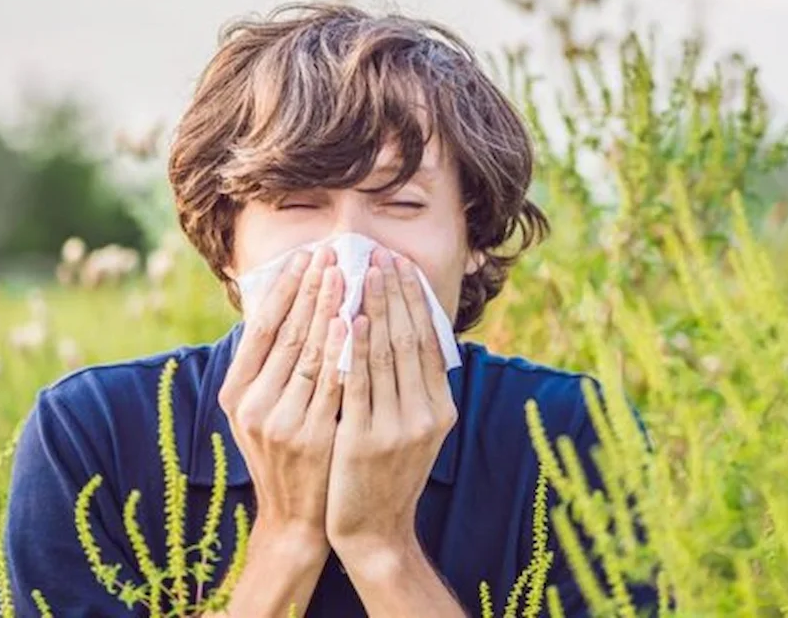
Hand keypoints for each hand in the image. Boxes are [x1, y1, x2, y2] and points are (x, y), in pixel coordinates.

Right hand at [218, 245, 345, 550]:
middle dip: (311, 289)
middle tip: (330, 253)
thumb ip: (268, 366)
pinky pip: (332, 384)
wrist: (296, 517)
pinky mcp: (312, 437)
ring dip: (329, 309)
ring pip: (310, 353)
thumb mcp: (261, 410)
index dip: (284, 289)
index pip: (261, 328)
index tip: (304, 256)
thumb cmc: (284, 453)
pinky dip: (344, 351)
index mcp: (236, 393)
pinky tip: (355, 322)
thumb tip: (284, 304)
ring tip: (346, 274)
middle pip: (286, 334)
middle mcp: (253, 405)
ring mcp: (281, 422)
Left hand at [325, 248, 457, 567]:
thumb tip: (408, 334)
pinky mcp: (364, 439)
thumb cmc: (386, 474)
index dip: (416, 301)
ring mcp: (397, 428)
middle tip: (381, 255)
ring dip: (373, 308)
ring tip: (362, 272)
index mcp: (440, 409)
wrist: (374, 531)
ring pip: (385, 355)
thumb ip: (414, 388)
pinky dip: (354, 347)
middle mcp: (426, 414)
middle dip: (395, 293)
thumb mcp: (414, 430)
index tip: (401, 265)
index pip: (430, 341)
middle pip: (410, 339)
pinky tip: (347, 319)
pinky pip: (358, 383)